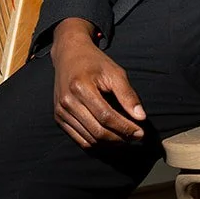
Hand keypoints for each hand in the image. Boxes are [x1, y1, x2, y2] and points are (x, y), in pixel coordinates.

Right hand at [51, 19, 146, 148]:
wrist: (69, 55)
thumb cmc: (94, 62)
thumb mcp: (115, 72)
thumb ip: (127, 95)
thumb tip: (141, 117)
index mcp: (81, 87)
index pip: (106, 116)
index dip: (125, 128)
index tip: (140, 133)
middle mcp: (68, 101)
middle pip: (97, 131)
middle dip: (120, 138)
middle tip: (136, 137)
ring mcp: (61, 111)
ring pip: (89, 139)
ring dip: (110, 143)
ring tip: (126, 138)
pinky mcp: (59, 118)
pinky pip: (79, 140)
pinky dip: (97, 143)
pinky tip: (110, 139)